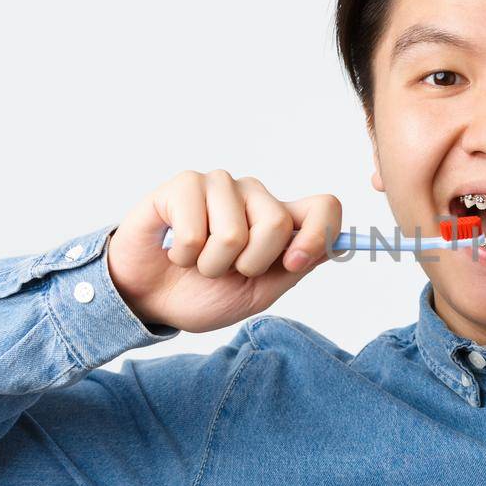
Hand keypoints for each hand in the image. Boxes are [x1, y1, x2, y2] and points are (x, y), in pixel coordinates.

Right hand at [106, 169, 342, 333]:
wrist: (151, 300)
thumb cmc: (204, 293)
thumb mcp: (259, 293)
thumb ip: (295, 267)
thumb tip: (334, 243)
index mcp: (280, 220)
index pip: (325, 207)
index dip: (319, 235)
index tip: (294, 263)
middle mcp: (254, 196)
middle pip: (278, 224)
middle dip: (248, 264)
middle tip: (225, 270)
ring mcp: (219, 186)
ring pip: (233, 232)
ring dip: (210, 264)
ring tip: (197, 261)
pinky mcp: (184, 185)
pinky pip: (195, 229)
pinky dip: (183, 254)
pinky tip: (175, 250)